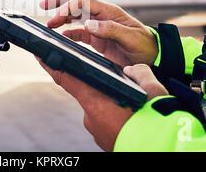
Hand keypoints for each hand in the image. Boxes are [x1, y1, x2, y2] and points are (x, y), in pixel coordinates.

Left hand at [36, 58, 167, 150]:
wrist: (165, 150)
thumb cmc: (157, 123)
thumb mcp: (153, 90)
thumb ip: (139, 73)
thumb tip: (131, 71)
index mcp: (97, 103)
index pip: (67, 79)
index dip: (52, 66)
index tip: (40, 56)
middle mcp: (91, 118)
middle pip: (89, 93)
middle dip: (101, 88)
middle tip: (123, 90)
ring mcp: (97, 132)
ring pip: (100, 108)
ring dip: (111, 104)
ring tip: (134, 108)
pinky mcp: (104, 141)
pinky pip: (105, 122)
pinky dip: (115, 117)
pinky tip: (131, 119)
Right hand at [40, 0, 157, 66]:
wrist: (155, 58)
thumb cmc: (146, 46)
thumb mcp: (131, 38)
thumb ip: (111, 30)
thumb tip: (89, 24)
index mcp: (109, 12)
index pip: (83, 1)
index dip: (67, 7)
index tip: (56, 18)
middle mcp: (102, 15)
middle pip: (77, 0)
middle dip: (60, 0)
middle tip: (43, 5)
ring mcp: (99, 26)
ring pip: (76, 14)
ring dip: (62, 16)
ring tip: (49, 24)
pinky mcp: (98, 38)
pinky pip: (79, 31)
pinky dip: (68, 32)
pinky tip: (61, 36)